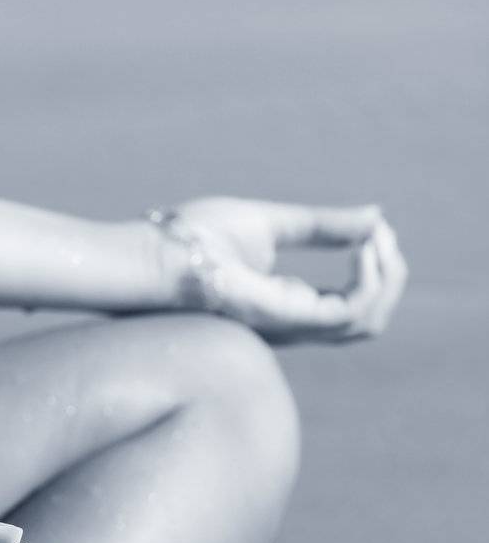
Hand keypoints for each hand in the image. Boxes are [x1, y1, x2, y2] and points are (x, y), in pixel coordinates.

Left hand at [159, 198, 407, 342]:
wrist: (152, 256)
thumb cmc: (192, 240)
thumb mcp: (272, 224)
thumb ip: (322, 225)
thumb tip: (375, 216)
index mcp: (286, 305)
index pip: (350, 306)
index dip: (375, 271)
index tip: (374, 230)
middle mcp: (291, 325)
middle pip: (367, 321)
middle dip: (390, 279)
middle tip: (383, 236)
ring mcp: (287, 326)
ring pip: (364, 322)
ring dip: (386, 277)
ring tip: (377, 238)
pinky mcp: (281, 316)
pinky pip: (346, 313)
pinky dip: (368, 279)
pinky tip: (364, 246)